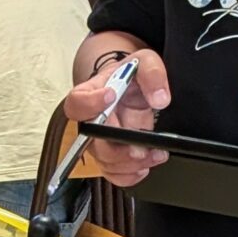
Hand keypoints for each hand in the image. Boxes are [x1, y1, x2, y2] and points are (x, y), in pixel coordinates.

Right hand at [65, 50, 169, 185]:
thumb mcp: (145, 61)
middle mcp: (91, 120)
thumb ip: (152, 74)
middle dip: (117, 148)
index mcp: (91, 94)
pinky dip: (130, 175)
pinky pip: (114, 173)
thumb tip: (160, 99)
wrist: (132, 87)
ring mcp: (100, 141)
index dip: (90, 103)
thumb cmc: (131, 76)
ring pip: (105, 161)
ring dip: (131, 163)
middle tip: (140, 147)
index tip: (110, 95)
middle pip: (92, 141)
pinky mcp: (112, 156)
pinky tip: (145, 166)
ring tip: (155, 154)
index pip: (77, 101)